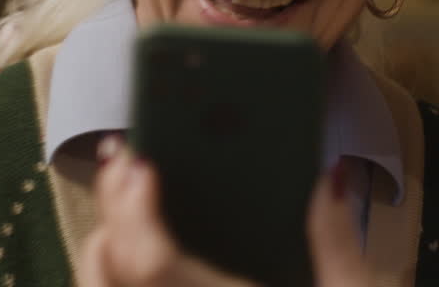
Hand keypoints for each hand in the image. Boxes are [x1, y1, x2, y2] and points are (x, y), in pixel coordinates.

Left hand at [78, 137, 370, 286]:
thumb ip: (335, 241)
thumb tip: (324, 178)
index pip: (153, 262)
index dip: (135, 208)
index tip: (142, 164)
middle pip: (109, 277)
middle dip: (110, 217)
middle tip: (129, 171)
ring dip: (103, 256)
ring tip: (126, 214)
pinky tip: (137, 267)